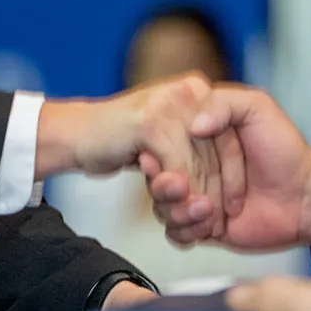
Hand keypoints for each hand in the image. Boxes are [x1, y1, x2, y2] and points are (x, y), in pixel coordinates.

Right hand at [36, 74, 245, 239]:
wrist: (76, 132)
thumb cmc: (121, 137)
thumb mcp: (167, 132)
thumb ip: (196, 140)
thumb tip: (228, 169)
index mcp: (197, 90)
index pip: (230, 137)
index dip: (234, 174)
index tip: (233, 204)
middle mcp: (189, 91)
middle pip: (219, 153)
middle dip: (221, 193)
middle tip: (218, 221)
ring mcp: (169, 106)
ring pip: (199, 164)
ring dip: (201, 199)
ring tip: (202, 220)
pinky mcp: (150, 124)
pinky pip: (177, 169)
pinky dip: (180, 195)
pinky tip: (179, 211)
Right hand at [151, 85, 310, 250]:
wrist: (307, 198)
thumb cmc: (286, 151)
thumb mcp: (258, 108)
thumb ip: (222, 102)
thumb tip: (191, 124)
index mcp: (200, 140)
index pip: (161, 147)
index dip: (155, 155)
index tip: (153, 159)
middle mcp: (195, 169)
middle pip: (157, 180)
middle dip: (162, 186)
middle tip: (179, 186)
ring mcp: (198, 199)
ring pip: (162, 208)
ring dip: (177, 211)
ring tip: (206, 208)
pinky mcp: (204, 227)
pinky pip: (177, 234)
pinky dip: (186, 231)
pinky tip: (209, 226)